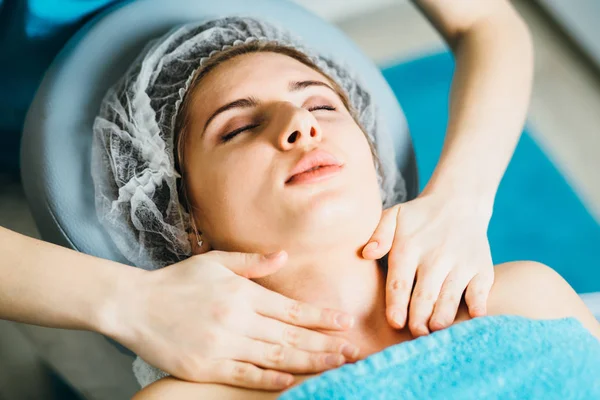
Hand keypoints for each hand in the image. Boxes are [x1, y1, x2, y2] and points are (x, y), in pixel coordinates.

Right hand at [103, 250, 357, 389]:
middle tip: (352, 350)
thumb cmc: (177, 281)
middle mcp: (236, 318)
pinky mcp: (205, 366)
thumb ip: (252, 261)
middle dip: (324, 343)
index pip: (290, 308)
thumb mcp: (214, 261)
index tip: (344, 322)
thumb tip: (284, 255)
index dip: (320, 317)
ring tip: (335, 365)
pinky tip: (292, 380)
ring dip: (308, 362)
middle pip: (289, 334)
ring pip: (274, 356)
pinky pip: (245, 374)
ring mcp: (221, 344)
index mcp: (241, 293)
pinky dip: (270, 378)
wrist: (133, 305)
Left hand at [362, 193, 494, 336]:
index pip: (400, 282)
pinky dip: (477, 306)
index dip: (397, 305)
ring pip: (449, 297)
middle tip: (415, 334)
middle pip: (424, 296)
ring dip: (442, 317)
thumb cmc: (419, 216)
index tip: (395, 322)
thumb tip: (367, 253)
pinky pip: (479, 291)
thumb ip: (378, 234)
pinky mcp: (481, 267)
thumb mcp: (394, 215)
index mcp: (409, 248)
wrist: (459, 201)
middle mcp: (435, 257)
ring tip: (435, 331)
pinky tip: (472, 318)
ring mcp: (460, 263)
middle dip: (418, 319)